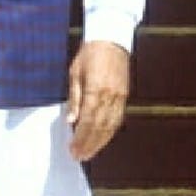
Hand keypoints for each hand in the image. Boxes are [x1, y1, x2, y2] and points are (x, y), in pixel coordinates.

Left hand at [66, 40, 129, 161]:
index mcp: (96, 90)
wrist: (111, 39)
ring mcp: (120, 97)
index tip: (73, 149)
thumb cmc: (89, 54)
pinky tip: (102, 139)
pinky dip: (110, 132)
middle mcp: (110, 96)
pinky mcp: (124, 96)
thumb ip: (74, 98)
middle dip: (89, 144)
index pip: (88, 122)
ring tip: (89, 153)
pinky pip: (118, 119)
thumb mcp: (75, 73)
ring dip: (100, 142)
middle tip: (79, 156)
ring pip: (111, 126)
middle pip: (100, 127)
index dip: (80, 138)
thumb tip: (71, 120)